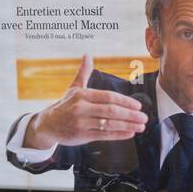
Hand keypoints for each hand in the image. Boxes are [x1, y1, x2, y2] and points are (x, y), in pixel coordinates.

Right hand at [24, 54, 147, 148]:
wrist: (48, 124)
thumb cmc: (65, 105)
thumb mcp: (73, 88)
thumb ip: (83, 73)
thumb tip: (87, 55)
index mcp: (82, 95)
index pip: (107, 96)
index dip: (124, 101)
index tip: (138, 105)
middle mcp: (81, 109)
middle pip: (110, 111)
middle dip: (130, 115)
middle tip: (144, 117)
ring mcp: (82, 123)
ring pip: (109, 124)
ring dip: (128, 125)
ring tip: (141, 126)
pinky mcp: (82, 136)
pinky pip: (104, 135)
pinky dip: (119, 135)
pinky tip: (130, 133)